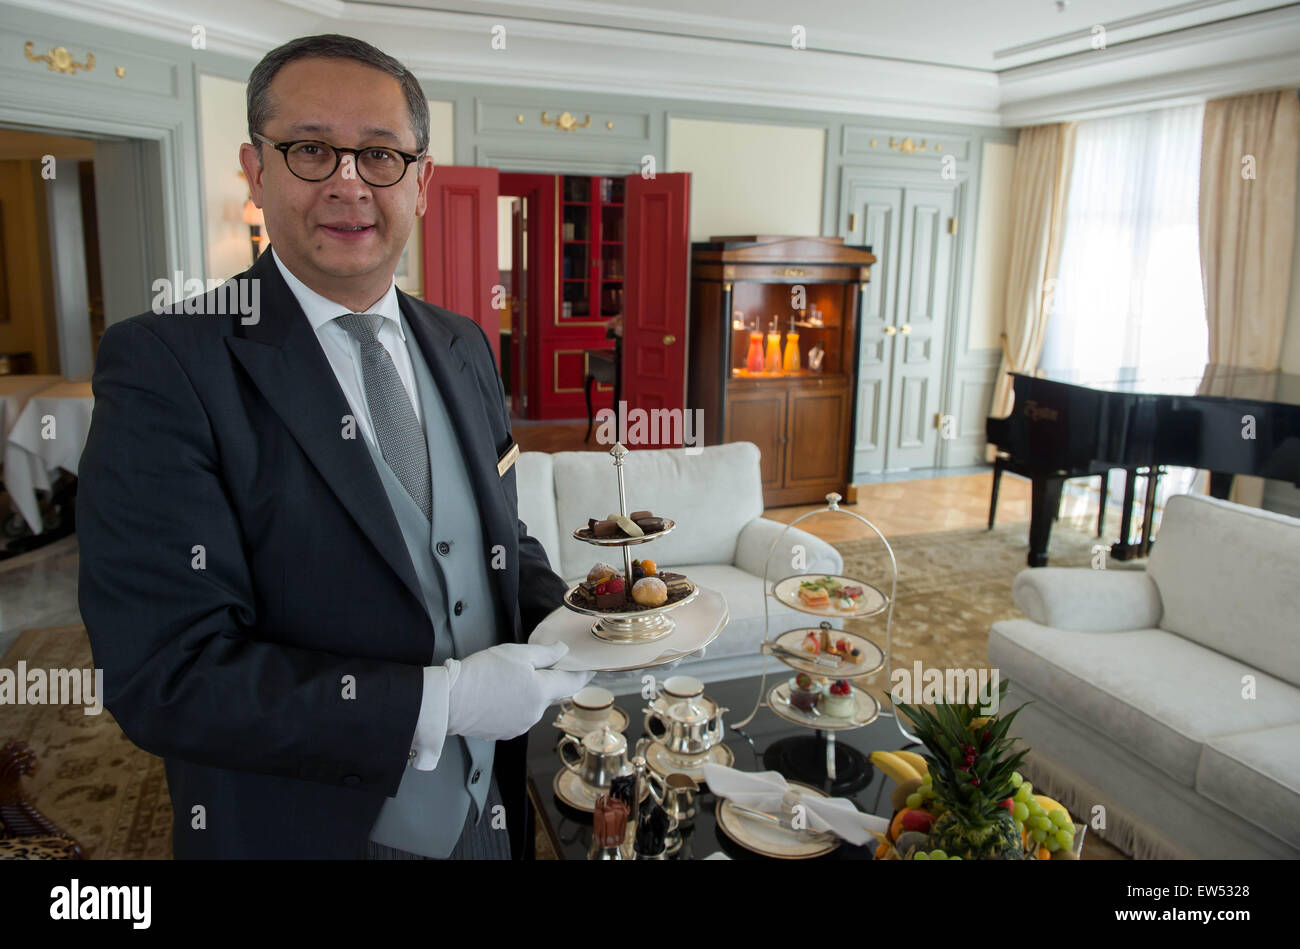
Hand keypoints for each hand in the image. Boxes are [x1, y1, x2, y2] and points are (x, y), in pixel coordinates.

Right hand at [445, 642, 593, 740]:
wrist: (449, 701)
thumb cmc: (481, 674)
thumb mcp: (516, 653)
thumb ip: (545, 653)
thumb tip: (563, 651)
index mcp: (542, 692)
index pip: (572, 683)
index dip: (583, 674)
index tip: (591, 669)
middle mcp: (535, 713)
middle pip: (549, 693)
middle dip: (544, 680)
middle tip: (526, 664)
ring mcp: (520, 725)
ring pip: (532, 704)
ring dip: (526, 693)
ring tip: (503, 679)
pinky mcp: (504, 732)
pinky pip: (516, 715)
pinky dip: (512, 705)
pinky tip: (495, 694)